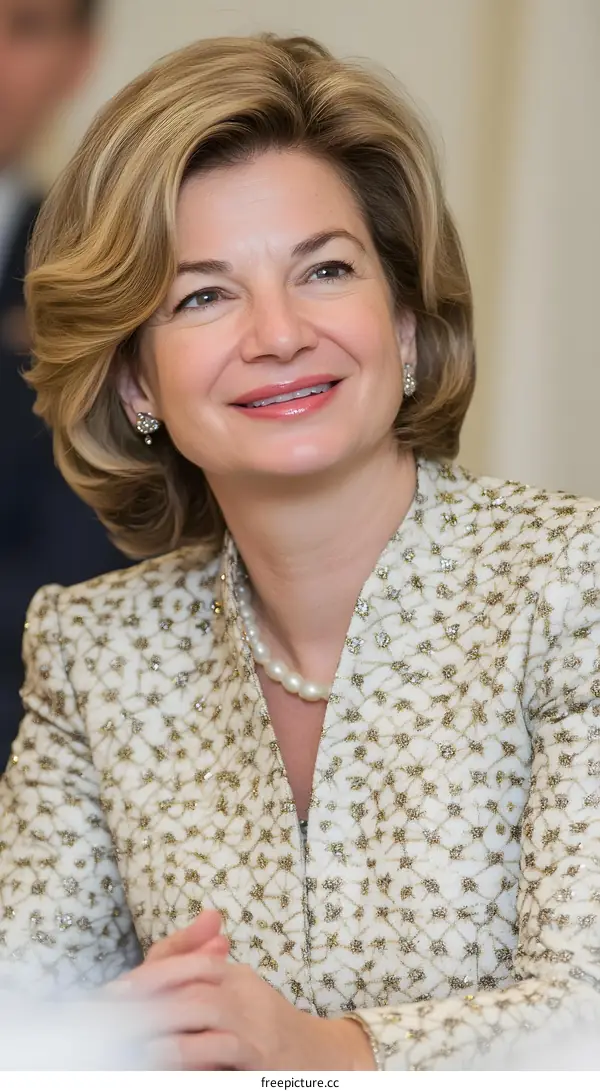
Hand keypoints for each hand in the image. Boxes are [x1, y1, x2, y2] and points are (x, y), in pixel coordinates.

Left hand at [110, 912, 375, 1070]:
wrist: (326, 1058)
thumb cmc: (270, 1029)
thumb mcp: (240, 994)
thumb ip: (206, 967)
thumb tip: (197, 925)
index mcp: (238, 978)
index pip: (193, 963)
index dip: (152, 975)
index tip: (115, 992)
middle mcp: (248, 997)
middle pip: (193, 987)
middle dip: (148, 1001)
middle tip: (111, 1017)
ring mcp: (256, 1030)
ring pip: (204, 1014)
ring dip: (162, 1026)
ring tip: (129, 1037)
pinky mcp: (261, 1062)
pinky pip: (221, 1052)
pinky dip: (189, 1054)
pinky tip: (163, 1059)